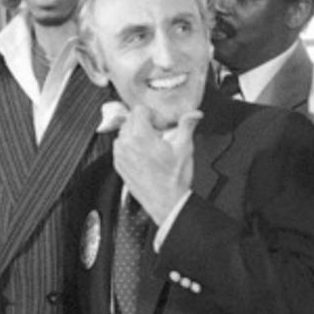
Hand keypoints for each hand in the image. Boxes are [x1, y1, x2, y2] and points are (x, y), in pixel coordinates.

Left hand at [110, 102, 199, 222]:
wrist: (167, 203)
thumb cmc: (174, 179)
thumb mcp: (184, 148)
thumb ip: (187, 126)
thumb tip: (194, 114)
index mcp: (141, 137)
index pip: (139, 110)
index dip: (153, 114)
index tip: (161, 124)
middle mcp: (127, 144)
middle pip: (131, 119)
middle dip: (145, 123)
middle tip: (159, 134)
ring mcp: (120, 156)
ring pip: (124, 132)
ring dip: (136, 133)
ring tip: (151, 145)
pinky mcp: (119, 165)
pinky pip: (120, 147)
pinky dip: (130, 145)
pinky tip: (144, 155)